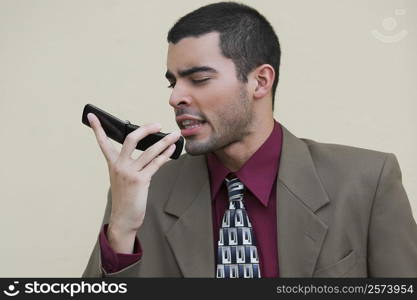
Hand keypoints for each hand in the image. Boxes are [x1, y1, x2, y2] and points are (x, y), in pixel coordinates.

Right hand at [87, 112, 179, 252]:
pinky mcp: (140, 180)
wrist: (124, 218)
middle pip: (131, 139)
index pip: (103, 142)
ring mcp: (129, 173)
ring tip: (175, 135)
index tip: (91, 115)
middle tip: (157, 124)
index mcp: (113, 164)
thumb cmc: (126, 198)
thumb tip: (152, 150)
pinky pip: (156, 163)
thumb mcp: (124, 178)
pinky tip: (172, 150)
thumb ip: (133, 164)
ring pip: (149, 151)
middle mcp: (119, 166)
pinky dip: (166, 155)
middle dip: (145, 129)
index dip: (97, 128)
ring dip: (165, 142)